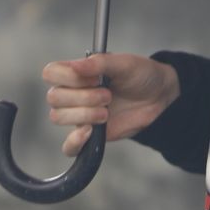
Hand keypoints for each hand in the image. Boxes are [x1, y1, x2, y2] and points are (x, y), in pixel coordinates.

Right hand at [42, 52, 179, 156]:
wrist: (158, 96)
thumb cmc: (140, 75)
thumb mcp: (124, 63)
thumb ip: (100, 63)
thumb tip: (75, 66)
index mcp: (78, 72)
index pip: (51, 72)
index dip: (68, 76)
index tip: (93, 77)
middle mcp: (74, 93)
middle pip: (54, 97)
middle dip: (82, 97)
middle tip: (108, 95)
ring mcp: (79, 114)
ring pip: (58, 117)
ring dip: (83, 114)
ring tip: (107, 112)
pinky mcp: (88, 135)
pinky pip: (68, 147)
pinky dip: (75, 141)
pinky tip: (91, 131)